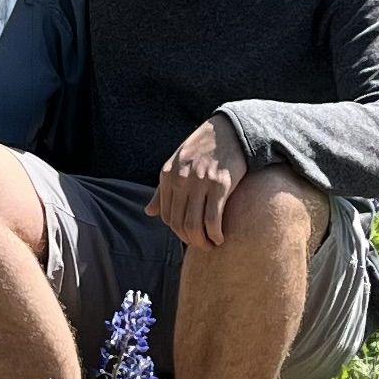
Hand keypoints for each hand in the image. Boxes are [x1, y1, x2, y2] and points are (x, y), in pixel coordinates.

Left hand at [151, 117, 248, 250]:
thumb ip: (162, 189)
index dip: (178, 232)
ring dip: (202, 242)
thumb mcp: (177, 165)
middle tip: (201, 246)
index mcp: (167, 175)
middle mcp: (180, 180)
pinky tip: (220, 238)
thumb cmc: (202, 150)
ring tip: (210, 245)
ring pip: (194, 225)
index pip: (166, 216)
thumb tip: (148, 212)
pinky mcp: (220, 185)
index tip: (189, 236)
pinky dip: (215, 234)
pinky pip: (212, 219)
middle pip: (179, 223)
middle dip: (189, 240)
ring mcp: (200, 182)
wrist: (229, 131)